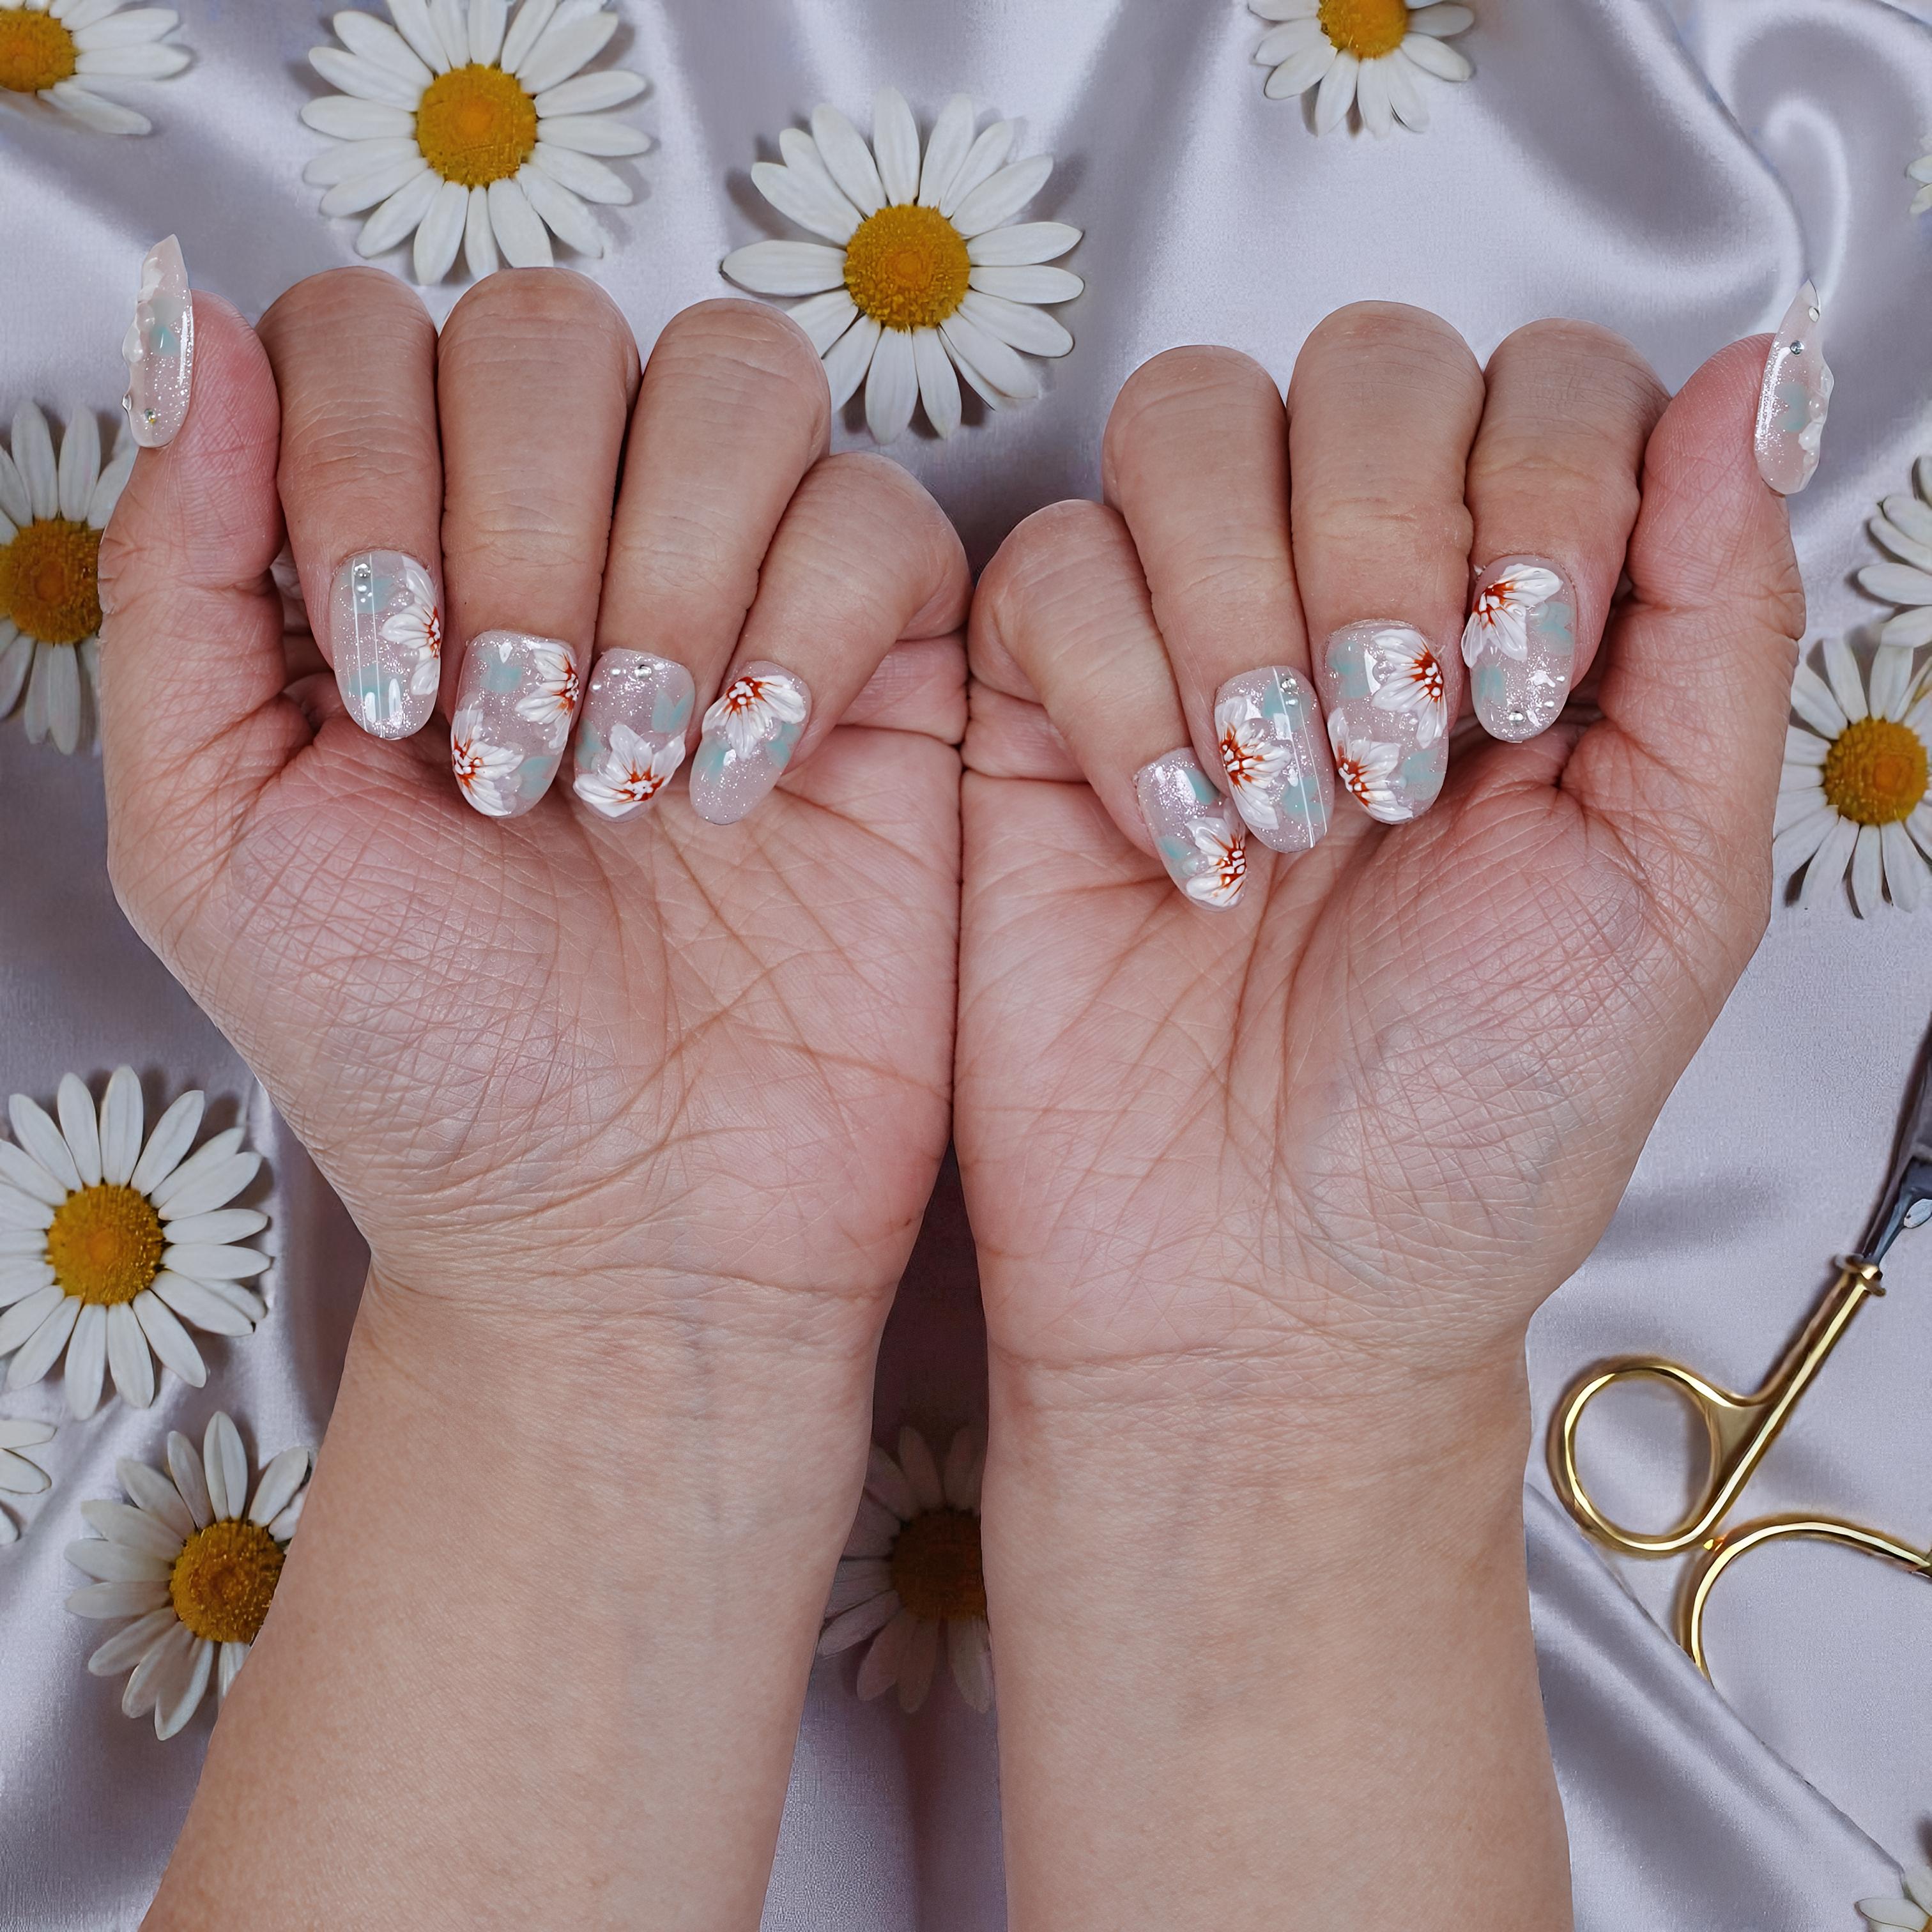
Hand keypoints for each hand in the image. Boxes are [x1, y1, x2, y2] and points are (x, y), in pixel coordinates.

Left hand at [104, 270, 966, 1345]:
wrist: (631, 1224)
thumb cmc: (423, 1061)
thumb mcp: (211, 835)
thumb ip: (177, 575)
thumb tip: (189, 324)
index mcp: (400, 561)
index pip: (371, 334)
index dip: (365, 464)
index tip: (384, 684)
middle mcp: (569, 548)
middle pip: (553, 329)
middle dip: (518, 537)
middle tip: (510, 755)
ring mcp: (740, 592)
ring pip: (738, 380)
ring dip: (667, 574)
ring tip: (635, 776)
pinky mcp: (888, 664)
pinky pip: (881, 516)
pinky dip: (809, 632)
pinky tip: (754, 781)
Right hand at [956, 306, 1800, 1928]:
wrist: (1263, 1286)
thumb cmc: (1473, 1118)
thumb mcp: (1670, 882)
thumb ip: (1717, 619)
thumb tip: (1755, 376)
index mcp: (1526, 623)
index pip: (1547, 380)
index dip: (1544, 477)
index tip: (1534, 677)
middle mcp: (1357, 599)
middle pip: (1365, 359)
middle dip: (1389, 540)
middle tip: (1402, 756)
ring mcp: (1188, 639)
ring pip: (1187, 421)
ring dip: (1250, 605)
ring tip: (1290, 807)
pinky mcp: (1038, 705)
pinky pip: (1051, 565)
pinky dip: (1120, 692)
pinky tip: (1177, 845)